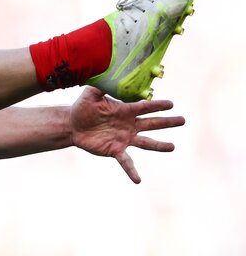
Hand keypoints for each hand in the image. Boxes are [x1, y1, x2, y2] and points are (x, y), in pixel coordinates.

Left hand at [70, 86, 184, 183]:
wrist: (73, 125)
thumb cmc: (83, 108)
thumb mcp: (90, 94)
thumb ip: (100, 86)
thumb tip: (108, 75)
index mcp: (125, 110)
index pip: (144, 107)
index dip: (157, 106)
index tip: (171, 104)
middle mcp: (129, 125)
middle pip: (152, 124)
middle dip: (167, 122)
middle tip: (183, 120)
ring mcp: (124, 138)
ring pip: (146, 143)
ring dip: (159, 146)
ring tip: (172, 147)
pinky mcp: (115, 150)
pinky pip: (126, 162)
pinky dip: (132, 171)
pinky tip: (138, 180)